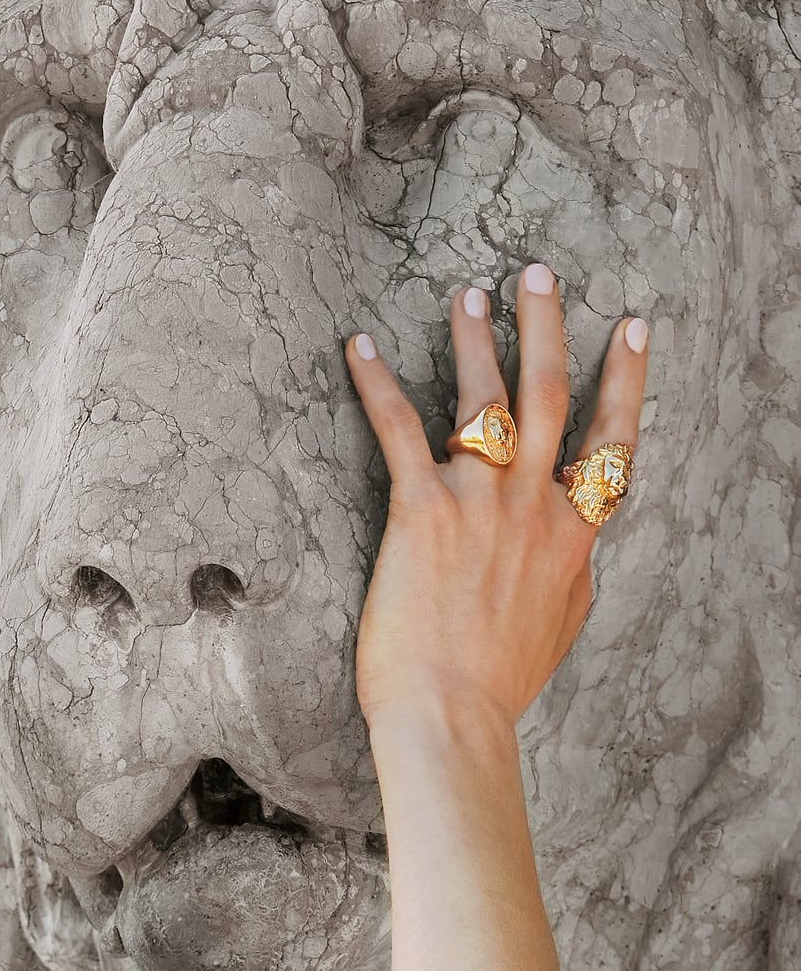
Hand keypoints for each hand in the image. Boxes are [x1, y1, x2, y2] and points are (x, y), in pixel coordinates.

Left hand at [344, 263, 647, 734]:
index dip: (626, 380)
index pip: (611, 441)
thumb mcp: (562, 621)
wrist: (451, 717)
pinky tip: (358, 345)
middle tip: (539, 274)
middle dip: (548, 327)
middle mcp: (533, 504)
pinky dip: (376, 382)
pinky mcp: (422, 509)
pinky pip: (399, 428)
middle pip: (551, 394)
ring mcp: (480, 502)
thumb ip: (570, 568)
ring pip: (486, 397)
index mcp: (572, 533)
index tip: (632, 329)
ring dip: (476, 338)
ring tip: (469, 293)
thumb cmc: (500, 679)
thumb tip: (574, 543)